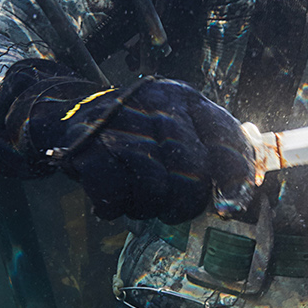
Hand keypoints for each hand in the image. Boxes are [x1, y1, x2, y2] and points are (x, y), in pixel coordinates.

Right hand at [9, 73, 254, 222]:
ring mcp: (120, 123)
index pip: (225, 138)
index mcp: (184, 99)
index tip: (229, 209)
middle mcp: (155, 104)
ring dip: (146, 206)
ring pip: (155, 190)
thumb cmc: (137, 132)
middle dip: (183, 204)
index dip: (234, 179)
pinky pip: (115, 196)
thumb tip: (238, 199)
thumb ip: (214, 153)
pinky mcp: (87, 146)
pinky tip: (112, 199)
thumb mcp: (178, 127)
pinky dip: (114, 207)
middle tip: (169, 205)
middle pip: (192, 176)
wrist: (70, 112)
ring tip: (135, 196)